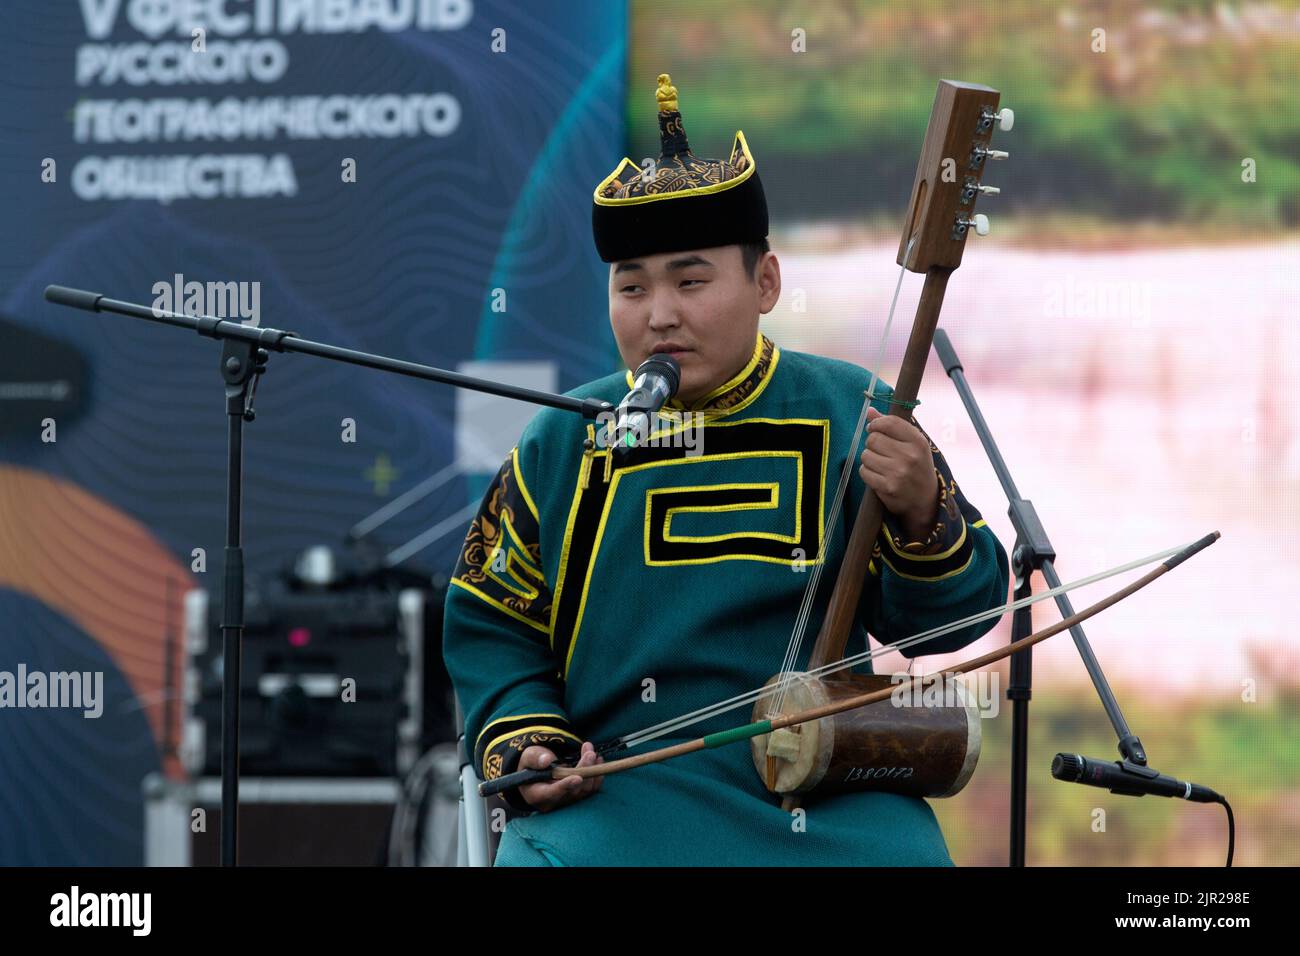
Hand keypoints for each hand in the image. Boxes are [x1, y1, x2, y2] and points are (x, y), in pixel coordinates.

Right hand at [517, 741, 603, 811]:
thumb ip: (535, 758)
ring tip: (591, 751)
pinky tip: (598, 760)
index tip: (577, 777)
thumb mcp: (528, 757)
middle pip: (572, 791)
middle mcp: (552, 803)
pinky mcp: (577, 798)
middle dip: (583, 770)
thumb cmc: (531, 765)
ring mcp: (566, 802)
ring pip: (584, 790)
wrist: (537, 772)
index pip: (551, 793)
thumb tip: (547, 760)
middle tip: (590, 753)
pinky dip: (597, 776)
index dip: (565, 786)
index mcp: (536, 795)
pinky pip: (591, 791)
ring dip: (592, 770)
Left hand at [859, 406, 938, 538]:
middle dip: (872, 443)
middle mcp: (909, 456)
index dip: (876, 424)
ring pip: (866, 455)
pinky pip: (864, 471)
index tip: (874, 428)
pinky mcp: (887, 487)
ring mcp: (898, 473)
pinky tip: (878, 475)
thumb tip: (870, 411)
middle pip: (873, 439)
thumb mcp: (912, 444)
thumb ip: (892, 426)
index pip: (889, 423)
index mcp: (918, 441)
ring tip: (880, 464)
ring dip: (869, 458)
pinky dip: (867, 472)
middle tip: (880, 450)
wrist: (925, 500)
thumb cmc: (917, 467)